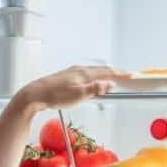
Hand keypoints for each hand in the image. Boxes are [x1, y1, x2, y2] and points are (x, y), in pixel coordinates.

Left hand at [12, 66, 131, 111]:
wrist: (35, 95)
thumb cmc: (55, 95)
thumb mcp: (79, 95)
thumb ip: (96, 89)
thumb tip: (110, 84)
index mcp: (85, 73)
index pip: (107, 72)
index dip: (120, 74)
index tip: (131, 75)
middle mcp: (79, 70)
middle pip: (101, 70)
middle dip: (114, 73)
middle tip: (125, 77)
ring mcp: (72, 73)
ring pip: (93, 73)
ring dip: (104, 75)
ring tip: (112, 80)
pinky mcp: (66, 78)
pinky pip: (85, 76)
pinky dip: (94, 78)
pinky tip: (91, 84)